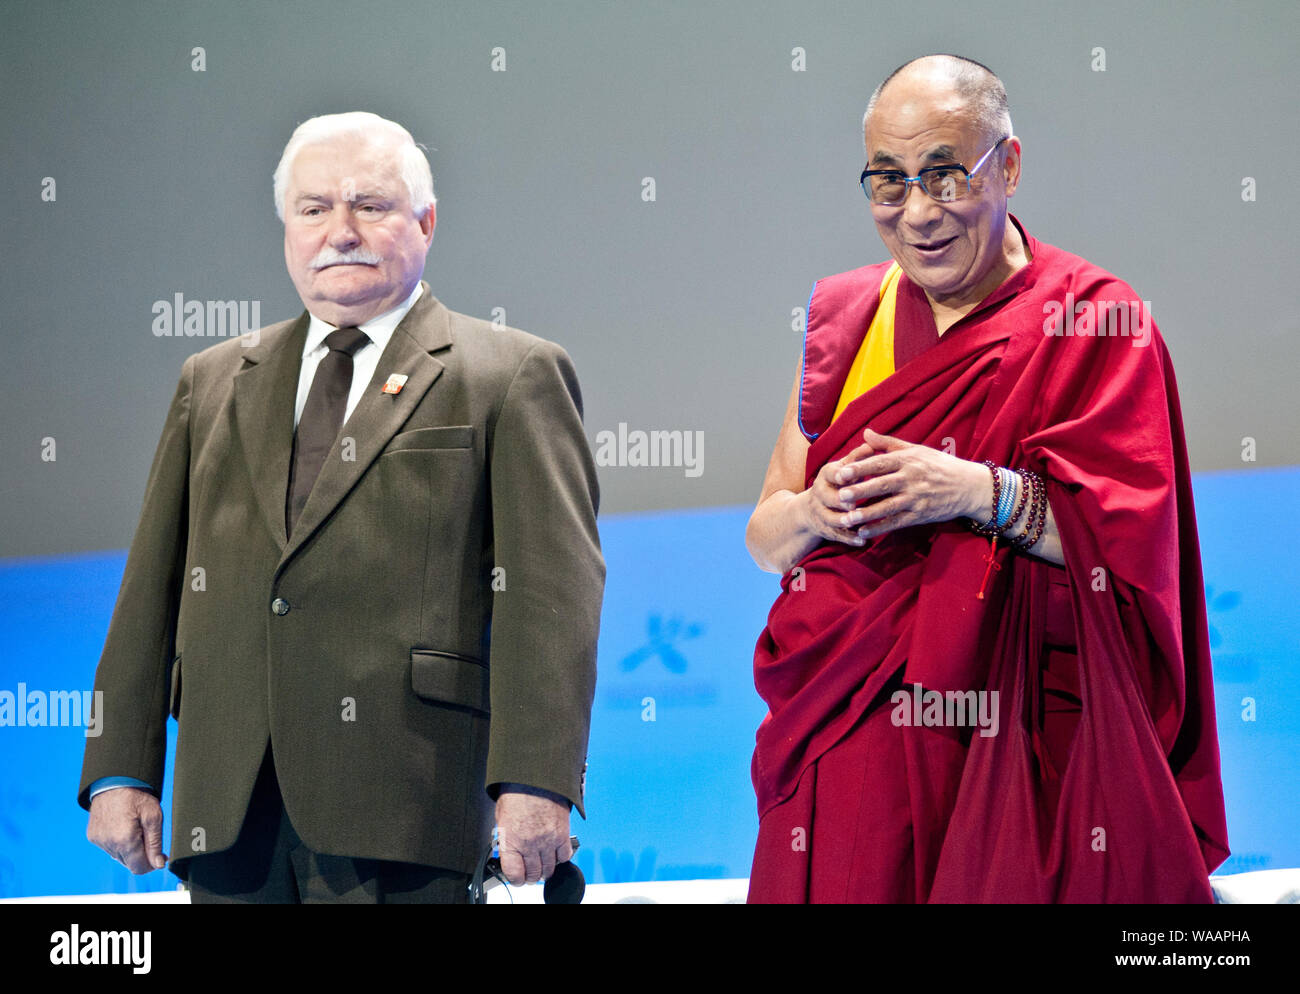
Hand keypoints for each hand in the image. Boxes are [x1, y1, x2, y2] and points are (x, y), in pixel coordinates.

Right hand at [87, 787, 166, 873]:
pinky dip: (119, 842)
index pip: (139, 867)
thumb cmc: (136, 795)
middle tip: (149, 836)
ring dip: (130, 848)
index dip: (152, 864)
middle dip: (142, 854)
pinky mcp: (93, 836)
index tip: (161, 855)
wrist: (114, 780)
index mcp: (124, 840)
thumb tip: (158, 864)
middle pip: (129, 863)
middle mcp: (108, 843)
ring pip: (119, 856)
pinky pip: (109, 847)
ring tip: (135, 827)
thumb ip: (155, 843)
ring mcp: (98, 840)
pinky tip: (124, 826)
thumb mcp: (153, 816)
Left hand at [495, 784, 571, 885]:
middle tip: (530, 872)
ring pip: (550, 868)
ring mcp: (548, 840)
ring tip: (542, 863)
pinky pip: (564, 856)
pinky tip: (555, 852)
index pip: (515, 875)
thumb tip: (507, 852)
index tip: (518, 877)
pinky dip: (560, 857)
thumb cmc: (517, 793)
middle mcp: (530, 844)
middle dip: (531, 876)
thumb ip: (506, 839)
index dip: (516, 879)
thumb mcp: (502, 818)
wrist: (535, 776)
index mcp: (512, 841)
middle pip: (534, 874)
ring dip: (546, 869)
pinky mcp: (563, 833)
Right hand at [800, 438, 881, 547]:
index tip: (846, 476)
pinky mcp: (824, 529)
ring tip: (856, 522)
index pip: (830, 474)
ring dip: (843, 521)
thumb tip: (871, 443)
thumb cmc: (838, 482)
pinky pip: (836, 535)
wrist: (811, 507)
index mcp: (826, 475)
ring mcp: (820, 512)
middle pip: (827, 498)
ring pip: (830, 518)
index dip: (838, 475)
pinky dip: (849, 539)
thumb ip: (857, 458)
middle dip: (839, 501)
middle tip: (853, 504)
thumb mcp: (844, 467)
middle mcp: (819, 493)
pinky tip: (863, 541)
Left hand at [833, 428, 987, 539]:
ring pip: (888, 507)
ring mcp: (916, 498)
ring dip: (867, 514)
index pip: (880, 463)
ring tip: (847, 519)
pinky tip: (863, 532)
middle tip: (840, 496)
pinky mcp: (921, 514)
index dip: (859, 468)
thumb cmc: (940, 465)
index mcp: (908, 460)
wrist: (970, 486)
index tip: (840, 472)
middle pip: (882, 485)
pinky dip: (880, 528)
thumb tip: (865, 433)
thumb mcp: (917, 449)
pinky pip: (897, 522)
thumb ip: (888, 443)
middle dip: (860, 491)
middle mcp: (911, 478)